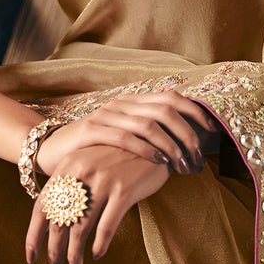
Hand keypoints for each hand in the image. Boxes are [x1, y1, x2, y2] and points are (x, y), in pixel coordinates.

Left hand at [25, 144, 171, 263]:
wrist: (153, 140)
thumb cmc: (118, 155)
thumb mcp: (90, 161)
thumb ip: (71, 183)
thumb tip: (52, 221)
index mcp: (68, 165)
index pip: (42, 206)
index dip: (34, 234)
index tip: (31, 256)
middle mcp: (81, 172)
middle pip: (59, 220)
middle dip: (54, 250)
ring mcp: (102, 180)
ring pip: (80, 228)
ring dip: (75, 253)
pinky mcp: (124, 190)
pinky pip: (106, 227)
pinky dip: (99, 245)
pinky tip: (97, 254)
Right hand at [37, 91, 218, 176]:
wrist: (52, 149)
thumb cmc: (95, 150)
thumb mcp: (124, 138)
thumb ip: (149, 135)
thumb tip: (186, 144)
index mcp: (133, 102)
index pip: (172, 98)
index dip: (195, 113)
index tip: (211, 134)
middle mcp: (122, 104)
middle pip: (166, 109)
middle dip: (187, 134)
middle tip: (198, 158)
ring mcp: (106, 115)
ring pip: (149, 124)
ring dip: (172, 146)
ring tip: (184, 165)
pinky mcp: (91, 130)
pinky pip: (126, 137)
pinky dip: (147, 149)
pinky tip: (160, 162)